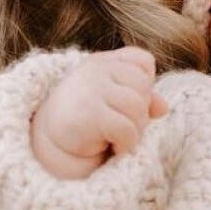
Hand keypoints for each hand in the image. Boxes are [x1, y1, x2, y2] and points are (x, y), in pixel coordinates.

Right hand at [30, 46, 166, 177]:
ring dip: (134, 130)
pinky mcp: (88, 113)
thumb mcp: (114, 105)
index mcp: (102, 62)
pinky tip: (111, 147)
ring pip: (137, 107)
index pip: (143, 62)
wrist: (47, 145)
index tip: (123, 105)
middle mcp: (95, 69)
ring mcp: (90, 88)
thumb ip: (141, 99)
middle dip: (140, 112)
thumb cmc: (86, 122)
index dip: (144, 86)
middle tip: (121, 127)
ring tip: (116, 138)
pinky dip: (126, 144)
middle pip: (143, 86)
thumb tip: (163, 107)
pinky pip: (127, 129)